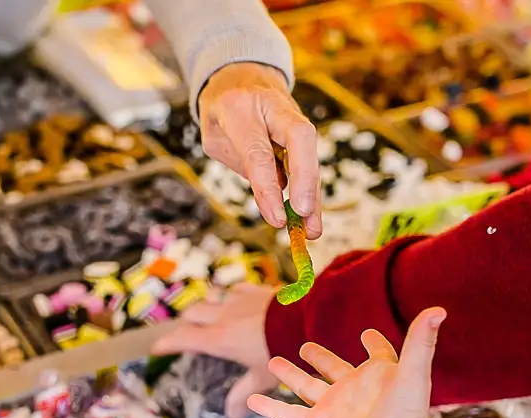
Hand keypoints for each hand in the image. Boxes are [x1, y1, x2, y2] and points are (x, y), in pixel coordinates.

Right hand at [152, 284, 277, 417]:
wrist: (307, 321)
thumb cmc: (282, 351)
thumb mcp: (261, 378)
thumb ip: (244, 394)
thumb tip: (232, 416)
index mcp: (218, 339)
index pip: (183, 338)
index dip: (167, 343)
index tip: (157, 348)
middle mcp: (223, 316)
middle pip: (193, 314)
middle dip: (186, 322)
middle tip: (186, 332)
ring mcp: (239, 300)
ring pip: (211, 297)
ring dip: (205, 306)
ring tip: (206, 314)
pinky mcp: (255, 290)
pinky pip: (235, 289)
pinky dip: (229, 296)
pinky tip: (235, 300)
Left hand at [197, 63, 321, 238]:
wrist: (239, 73)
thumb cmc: (223, 110)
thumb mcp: (217, 138)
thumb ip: (245, 168)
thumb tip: (274, 205)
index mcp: (240, 107)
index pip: (258, 151)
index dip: (269, 187)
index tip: (276, 218)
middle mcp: (274, 106)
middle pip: (300, 140)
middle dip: (305, 180)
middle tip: (305, 215)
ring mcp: (292, 115)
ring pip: (310, 153)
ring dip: (313, 194)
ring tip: (313, 230)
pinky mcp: (302, 130)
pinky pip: (308, 161)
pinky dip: (309, 190)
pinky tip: (311, 218)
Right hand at [248, 308, 446, 417]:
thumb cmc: (406, 413)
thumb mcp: (414, 370)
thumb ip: (422, 340)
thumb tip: (439, 309)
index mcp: (380, 374)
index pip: (378, 353)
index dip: (375, 343)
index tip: (367, 334)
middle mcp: (355, 389)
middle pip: (334, 368)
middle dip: (320, 358)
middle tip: (307, 347)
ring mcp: (335, 406)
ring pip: (306, 386)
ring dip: (290, 375)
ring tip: (272, 361)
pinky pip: (289, 413)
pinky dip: (270, 407)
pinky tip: (251, 399)